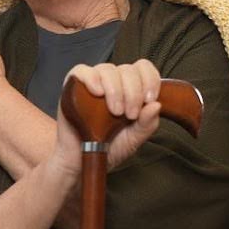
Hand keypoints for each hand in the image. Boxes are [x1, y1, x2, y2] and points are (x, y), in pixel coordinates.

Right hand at [48, 61, 165, 175]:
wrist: (81, 161)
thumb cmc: (107, 148)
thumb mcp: (133, 139)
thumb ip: (146, 124)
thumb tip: (155, 105)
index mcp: (130, 88)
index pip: (143, 68)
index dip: (150, 80)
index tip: (149, 100)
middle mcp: (113, 82)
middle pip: (128, 70)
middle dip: (133, 92)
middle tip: (130, 115)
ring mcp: (93, 82)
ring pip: (108, 70)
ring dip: (115, 90)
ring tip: (114, 112)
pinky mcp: (73, 86)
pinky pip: (81, 71)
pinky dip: (92, 79)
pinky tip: (97, 93)